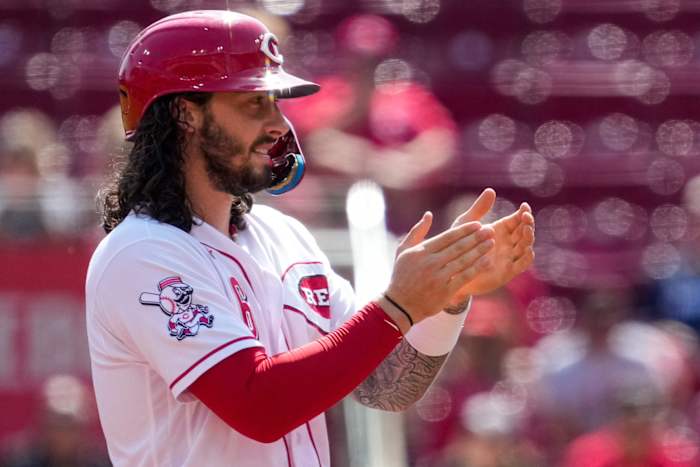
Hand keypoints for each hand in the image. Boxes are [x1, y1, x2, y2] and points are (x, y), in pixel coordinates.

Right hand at [383, 212, 494, 331]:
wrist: (399, 305)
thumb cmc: (402, 275)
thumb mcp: (403, 251)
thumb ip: (416, 231)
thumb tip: (429, 214)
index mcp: (421, 251)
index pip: (448, 236)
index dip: (465, 230)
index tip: (478, 224)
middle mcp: (430, 262)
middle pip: (459, 247)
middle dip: (476, 237)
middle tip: (490, 230)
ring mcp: (438, 277)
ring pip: (464, 260)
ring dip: (480, 250)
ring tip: (491, 242)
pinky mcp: (445, 291)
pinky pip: (465, 277)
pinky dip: (477, 268)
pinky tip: (487, 261)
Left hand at [449, 189, 534, 301]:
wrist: (450, 270)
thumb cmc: (456, 245)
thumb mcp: (466, 224)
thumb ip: (479, 209)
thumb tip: (491, 190)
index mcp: (500, 230)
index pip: (517, 219)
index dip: (523, 213)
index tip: (524, 206)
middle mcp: (507, 243)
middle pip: (524, 231)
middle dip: (528, 223)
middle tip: (526, 217)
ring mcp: (509, 257)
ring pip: (525, 246)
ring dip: (529, 238)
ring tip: (526, 229)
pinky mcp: (507, 272)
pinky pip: (522, 264)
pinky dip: (527, 257)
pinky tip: (527, 250)